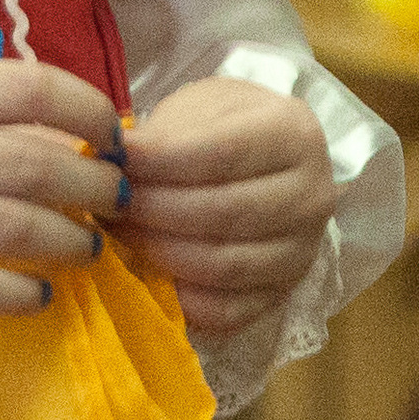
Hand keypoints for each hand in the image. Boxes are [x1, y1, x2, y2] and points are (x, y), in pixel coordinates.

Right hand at [0, 60, 125, 322]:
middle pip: (36, 161)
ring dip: (72, 241)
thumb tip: (66, 137)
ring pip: (16, 225)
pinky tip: (41, 297)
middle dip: (97, 186)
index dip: (90, 109)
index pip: (28, 85)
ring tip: (90, 248)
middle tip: (121, 202)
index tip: (117, 136)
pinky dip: (23, 294)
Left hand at [116, 74, 333, 338]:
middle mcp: (312, 197)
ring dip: (158, 252)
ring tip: (117, 231)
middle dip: (153, 209)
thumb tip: (114, 159)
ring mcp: (302, 253)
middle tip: (106, 201)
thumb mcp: (201, 107)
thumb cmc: (225, 124)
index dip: (162, 160)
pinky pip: (229, 312)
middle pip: (224, 213)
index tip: (114, 159)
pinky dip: (181, 299)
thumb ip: (165, 133)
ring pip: (224, 266)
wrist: (266, 159)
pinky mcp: (283, 295)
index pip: (222, 153)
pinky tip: (145, 275)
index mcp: (294, 134)